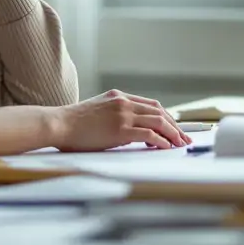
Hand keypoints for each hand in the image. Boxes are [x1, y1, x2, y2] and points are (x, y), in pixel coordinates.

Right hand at [51, 90, 191, 151]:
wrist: (58, 124)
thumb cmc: (73, 124)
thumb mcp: (98, 111)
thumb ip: (115, 116)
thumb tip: (132, 131)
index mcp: (119, 96)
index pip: (151, 105)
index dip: (167, 117)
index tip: (175, 128)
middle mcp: (124, 102)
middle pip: (159, 112)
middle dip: (175, 126)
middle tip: (185, 138)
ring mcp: (123, 114)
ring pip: (158, 121)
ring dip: (173, 134)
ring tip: (180, 144)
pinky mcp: (120, 129)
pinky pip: (149, 134)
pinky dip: (161, 141)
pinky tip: (166, 147)